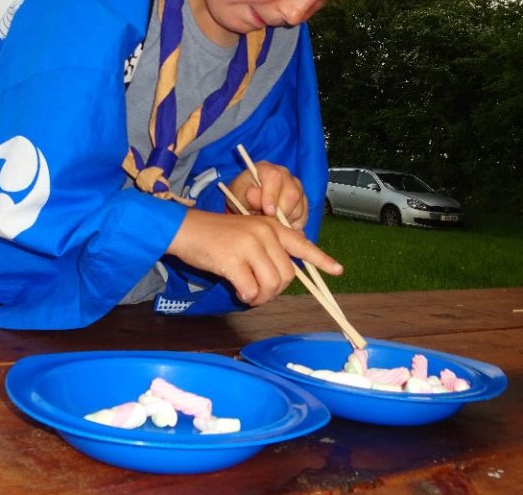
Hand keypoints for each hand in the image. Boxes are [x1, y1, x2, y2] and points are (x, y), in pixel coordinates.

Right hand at [166, 209, 341, 306]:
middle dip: (275, 290)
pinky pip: (251, 290)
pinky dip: (246, 296)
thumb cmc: (214, 236)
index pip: (301, 242)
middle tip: (258, 291)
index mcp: (269, 226)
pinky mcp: (234, 259)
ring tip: (247, 292)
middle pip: (287, 274)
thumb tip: (280, 278)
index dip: (320, 259)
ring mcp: (249, 245)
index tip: (337, 270)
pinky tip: (237, 290)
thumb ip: (266, 249)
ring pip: (271, 284)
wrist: (185, 229)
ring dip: (260, 296)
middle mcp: (264, 232)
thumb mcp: (246, 234)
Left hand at [226, 162, 308, 229]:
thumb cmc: (242, 198)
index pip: (274, 177)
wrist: (248, 204)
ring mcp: (296, 187)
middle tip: (269, 223)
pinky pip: (303, 216)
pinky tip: (280, 225)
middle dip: (281, 212)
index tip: (268, 211)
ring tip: (271, 223)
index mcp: (265, 169)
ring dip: (286, 220)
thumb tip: (255, 195)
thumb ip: (246, 196)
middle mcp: (284, 174)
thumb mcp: (238, 197)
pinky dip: (293, 225)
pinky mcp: (303, 201)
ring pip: (299, 207)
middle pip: (292, 193)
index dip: (272, 195)